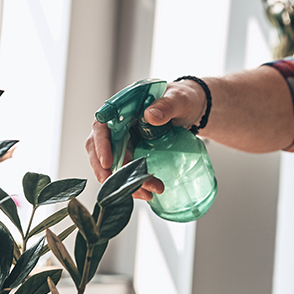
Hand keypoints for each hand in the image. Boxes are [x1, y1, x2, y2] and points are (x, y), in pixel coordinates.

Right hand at [85, 79, 206, 200]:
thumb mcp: (178, 99)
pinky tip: (146, 193)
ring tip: (145, 193)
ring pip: (113, 164)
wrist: (192, 110)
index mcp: (122, 108)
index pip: (101, 126)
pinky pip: (126, 170)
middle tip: (118, 187)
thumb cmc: (182, 99)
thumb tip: (150, 116)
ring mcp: (124, 140)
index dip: (101, 145)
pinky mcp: (132, 153)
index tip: (108, 163)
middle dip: (108, 171)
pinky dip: (133, 183)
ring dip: (124, 182)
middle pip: (101, 150)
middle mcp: (118, 125)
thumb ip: (166, 105)